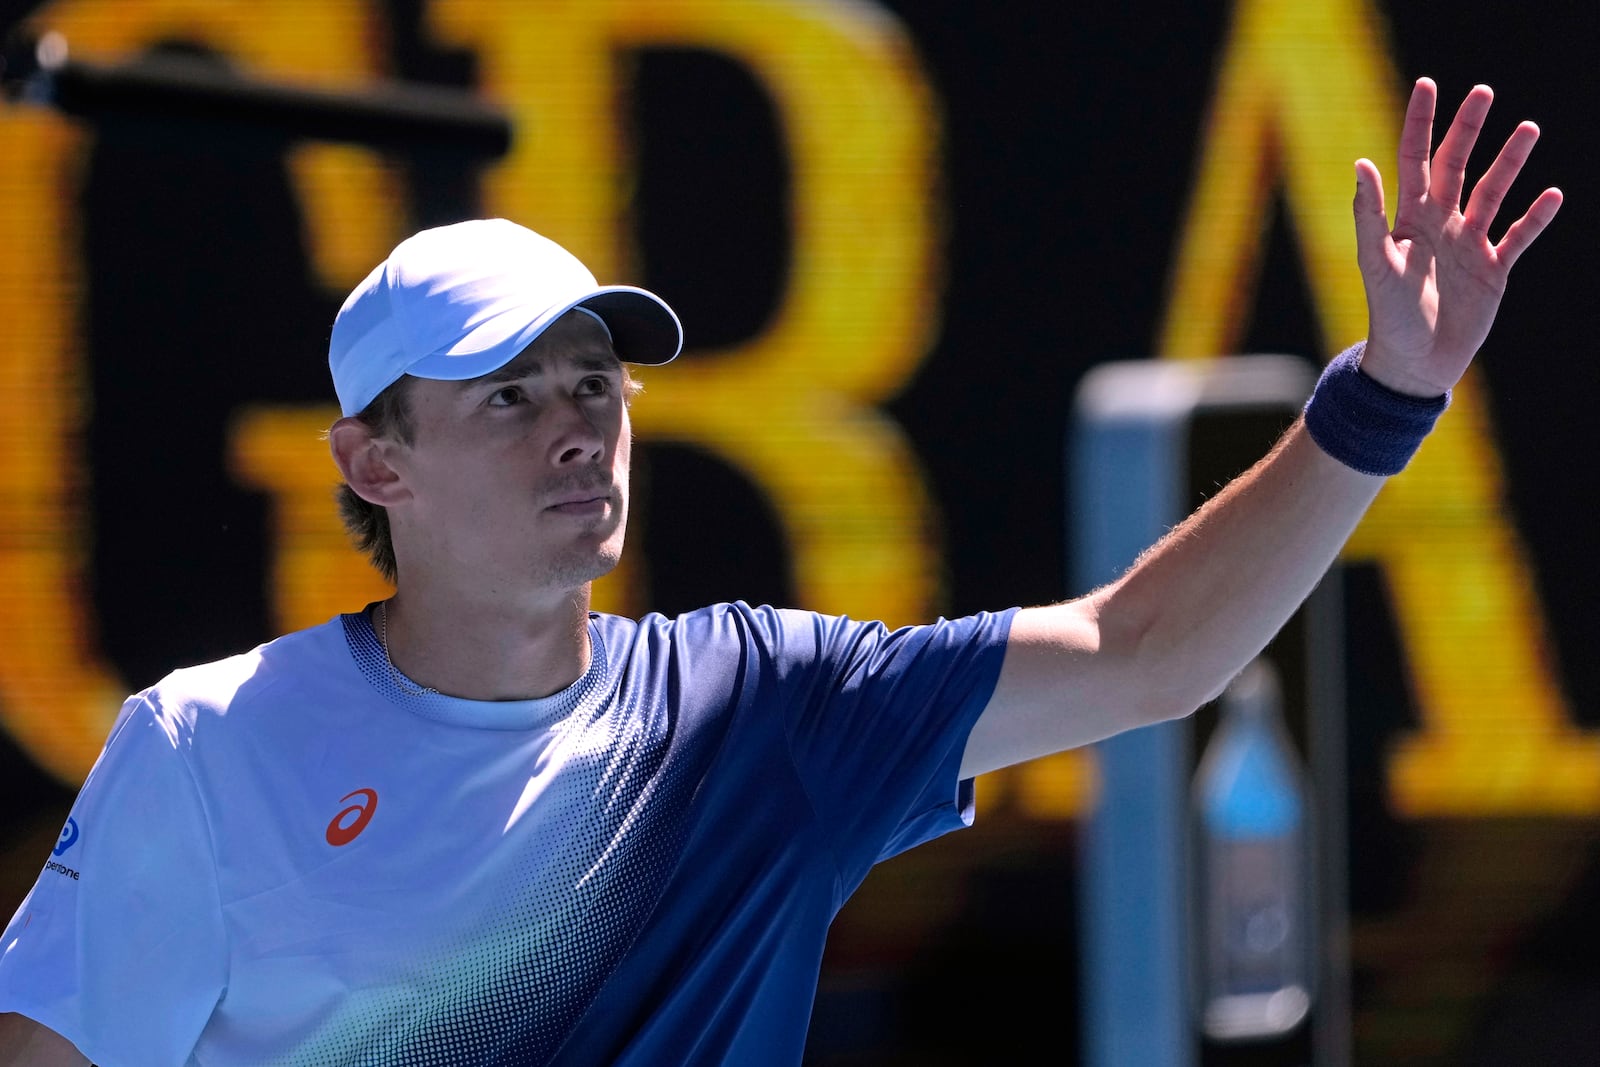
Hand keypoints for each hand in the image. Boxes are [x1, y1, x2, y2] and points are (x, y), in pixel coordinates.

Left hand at [1354, 78, 1562, 396]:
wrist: (1414, 365)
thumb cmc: (1389, 317)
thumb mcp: (1376, 264)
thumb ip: (1370, 216)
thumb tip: (1361, 164)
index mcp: (1409, 219)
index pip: (1414, 160)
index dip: (1420, 123)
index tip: (1428, 85)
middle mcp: (1440, 224)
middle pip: (1457, 166)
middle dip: (1469, 130)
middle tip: (1484, 93)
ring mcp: (1468, 245)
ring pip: (1493, 194)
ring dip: (1510, 163)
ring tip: (1528, 130)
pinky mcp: (1493, 270)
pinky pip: (1518, 237)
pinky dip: (1536, 219)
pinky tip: (1553, 196)